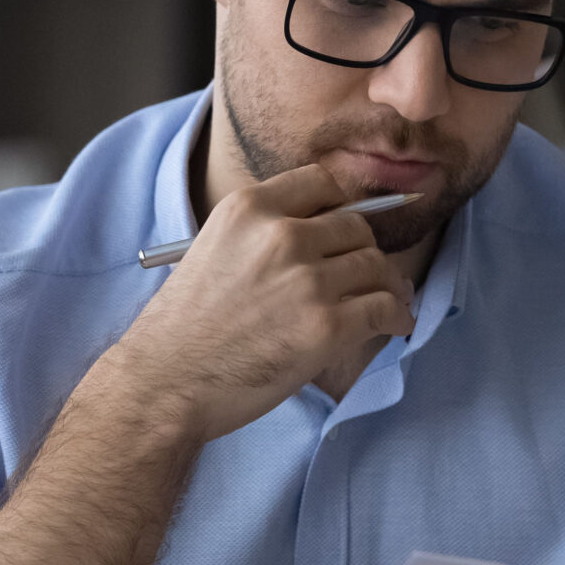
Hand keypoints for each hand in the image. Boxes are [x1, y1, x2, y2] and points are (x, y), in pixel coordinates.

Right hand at [106, 162, 415, 442]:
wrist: (166, 381)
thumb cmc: (183, 328)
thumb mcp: (214, 249)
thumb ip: (262, 234)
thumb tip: (323, 238)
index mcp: (249, 208)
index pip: (321, 182)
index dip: (341, 206)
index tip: (346, 229)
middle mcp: (282, 234)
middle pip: (356, 227)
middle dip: (365, 252)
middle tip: (368, 274)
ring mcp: (307, 279)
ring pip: (377, 267)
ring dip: (388, 286)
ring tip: (390, 302)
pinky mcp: (326, 325)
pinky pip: (385, 308)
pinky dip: (398, 317)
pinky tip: (395, 325)